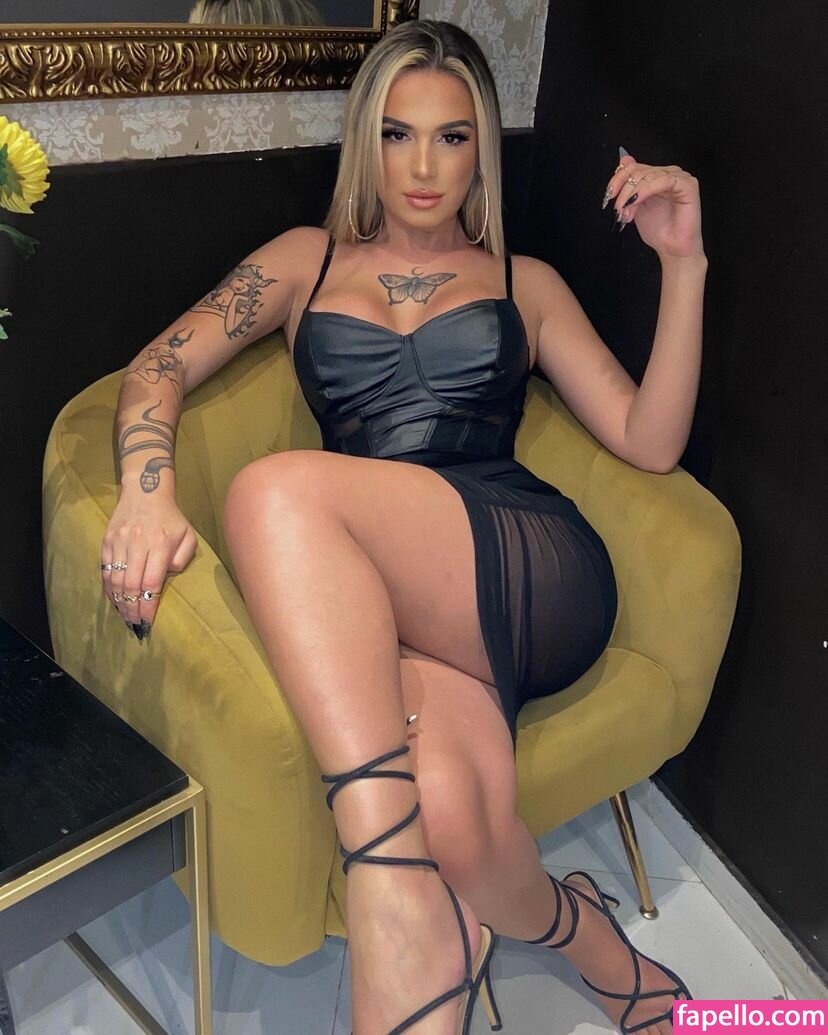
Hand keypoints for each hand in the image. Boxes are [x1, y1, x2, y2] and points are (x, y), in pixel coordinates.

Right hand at [101, 494, 196, 638]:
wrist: (145, 491)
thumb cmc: (171, 518)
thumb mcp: (188, 535)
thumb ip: (182, 559)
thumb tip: (166, 576)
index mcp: (161, 543)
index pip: (151, 582)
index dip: (148, 605)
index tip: (148, 622)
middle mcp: (138, 543)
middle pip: (131, 585)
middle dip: (132, 609)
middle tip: (135, 626)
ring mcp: (120, 541)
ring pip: (115, 579)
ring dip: (119, 602)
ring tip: (125, 617)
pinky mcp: (107, 540)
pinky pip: (105, 570)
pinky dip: (109, 588)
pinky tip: (115, 600)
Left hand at [603, 152, 704, 260]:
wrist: (672, 248)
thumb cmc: (658, 230)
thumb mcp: (635, 206)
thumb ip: (629, 187)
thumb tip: (622, 161)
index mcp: (655, 177)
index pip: (633, 167)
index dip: (618, 178)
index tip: (609, 195)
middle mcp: (667, 174)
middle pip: (638, 171)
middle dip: (624, 191)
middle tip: (619, 210)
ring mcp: (679, 178)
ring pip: (648, 175)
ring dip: (632, 195)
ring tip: (627, 213)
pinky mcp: (688, 185)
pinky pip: (664, 180)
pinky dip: (646, 190)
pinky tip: (637, 201)